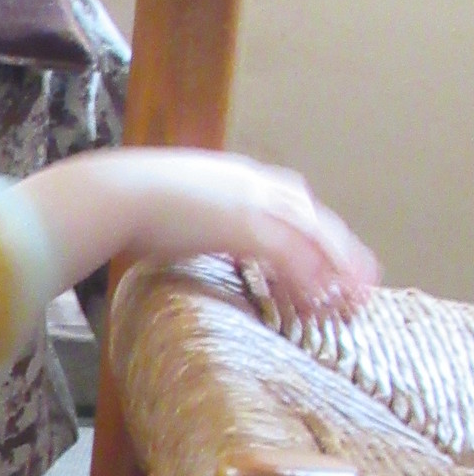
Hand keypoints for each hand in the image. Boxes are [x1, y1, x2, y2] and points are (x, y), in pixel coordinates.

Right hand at [25, 148, 378, 320]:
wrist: (112, 193)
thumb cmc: (123, 202)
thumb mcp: (165, 206)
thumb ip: (183, 218)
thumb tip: (170, 234)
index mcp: (234, 176)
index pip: (289, 201)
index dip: (312, 229)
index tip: (326, 255)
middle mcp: (251, 184)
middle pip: (312, 216)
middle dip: (340, 249)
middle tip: (362, 279)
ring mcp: (251, 203)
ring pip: (312, 235)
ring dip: (337, 267)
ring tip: (354, 298)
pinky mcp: (245, 226)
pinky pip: (291, 254)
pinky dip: (310, 276)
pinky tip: (320, 300)